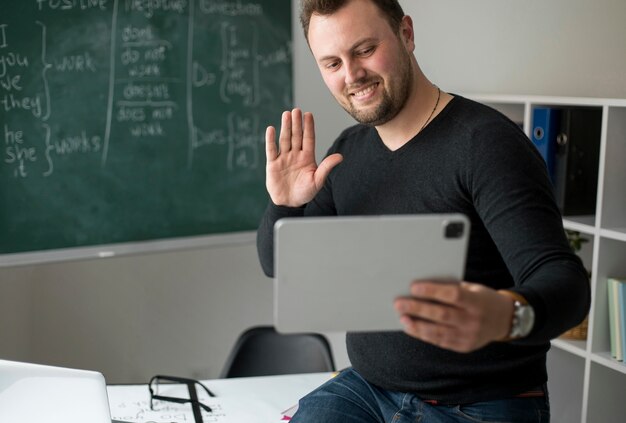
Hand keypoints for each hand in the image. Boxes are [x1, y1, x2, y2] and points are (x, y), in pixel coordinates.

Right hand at [265, 108, 342, 206]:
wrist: (290, 203)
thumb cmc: (305, 192)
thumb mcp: (318, 180)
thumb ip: (326, 167)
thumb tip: (340, 156)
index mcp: (307, 157)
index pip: (308, 138)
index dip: (308, 127)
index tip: (308, 114)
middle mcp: (295, 155)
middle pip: (296, 136)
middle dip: (296, 123)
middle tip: (296, 110)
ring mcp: (283, 158)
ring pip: (284, 140)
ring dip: (285, 127)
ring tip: (286, 114)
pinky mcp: (272, 164)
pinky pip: (271, 150)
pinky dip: (270, 140)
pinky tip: (271, 129)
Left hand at [393, 281, 513, 352]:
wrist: (505, 320)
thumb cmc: (483, 299)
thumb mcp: (472, 288)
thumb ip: (451, 288)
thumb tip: (422, 287)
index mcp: (477, 302)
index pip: (452, 296)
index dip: (432, 291)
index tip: (413, 287)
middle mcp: (474, 320)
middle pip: (441, 315)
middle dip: (417, 309)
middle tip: (399, 303)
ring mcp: (469, 336)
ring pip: (438, 332)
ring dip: (417, 325)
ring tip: (402, 318)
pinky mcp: (464, 347)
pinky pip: (440, 341)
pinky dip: (424, 335)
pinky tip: (412, 328)